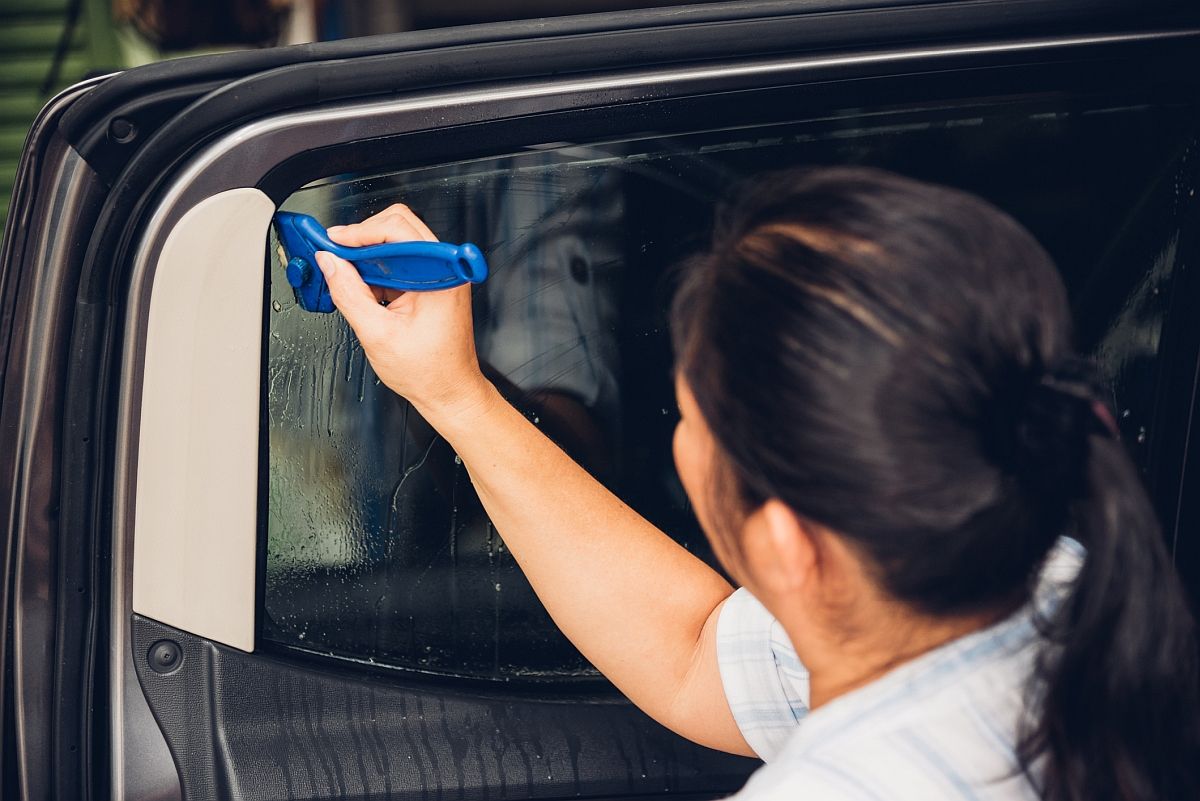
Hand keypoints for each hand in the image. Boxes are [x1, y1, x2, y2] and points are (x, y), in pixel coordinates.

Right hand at [316, 203, 491, 416]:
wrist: (450, 392)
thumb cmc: (429, 372)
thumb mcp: (377, 334)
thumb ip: (349, 294)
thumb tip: (330, 264)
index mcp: (440, 275)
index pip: (398, 230)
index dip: (360, 232)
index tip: (334, 242)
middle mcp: (444, 269)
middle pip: (398, 227)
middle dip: (363, 238)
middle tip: (336, 255)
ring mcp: (439, 275)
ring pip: (397, 243)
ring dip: (369, 255)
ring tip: (346, 275)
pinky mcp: (431, 284)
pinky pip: (400, 263)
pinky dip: (377, 270)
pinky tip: (363, 288)